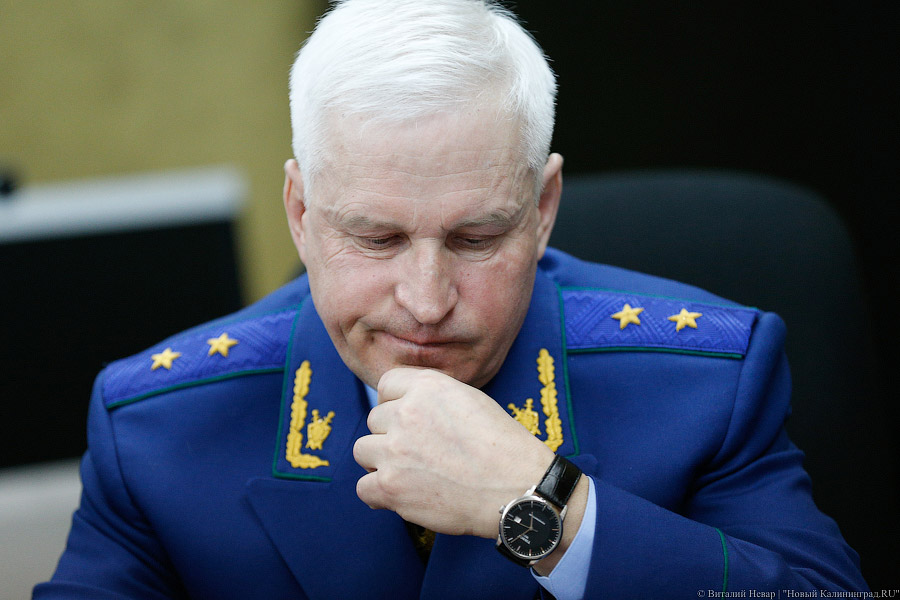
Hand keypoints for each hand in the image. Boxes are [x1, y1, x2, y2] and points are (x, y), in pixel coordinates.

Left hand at [353, 367, 555, 538]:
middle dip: (392, 434)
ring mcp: (395, 450)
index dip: (396, 402)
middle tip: (420, 453)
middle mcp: (406, 413)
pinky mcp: (390, 486)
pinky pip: (363, 488)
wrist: (516, 488)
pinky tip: (401, 495)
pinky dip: (378, 494)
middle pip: (375, 420)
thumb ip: (431, 395)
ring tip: (410, 473)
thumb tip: (402, 402)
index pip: (386, 384)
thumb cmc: (501, 446)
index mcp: (427, 387)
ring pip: (363, 450)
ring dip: (381, 462)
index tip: (408, 420)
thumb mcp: (469, 399)